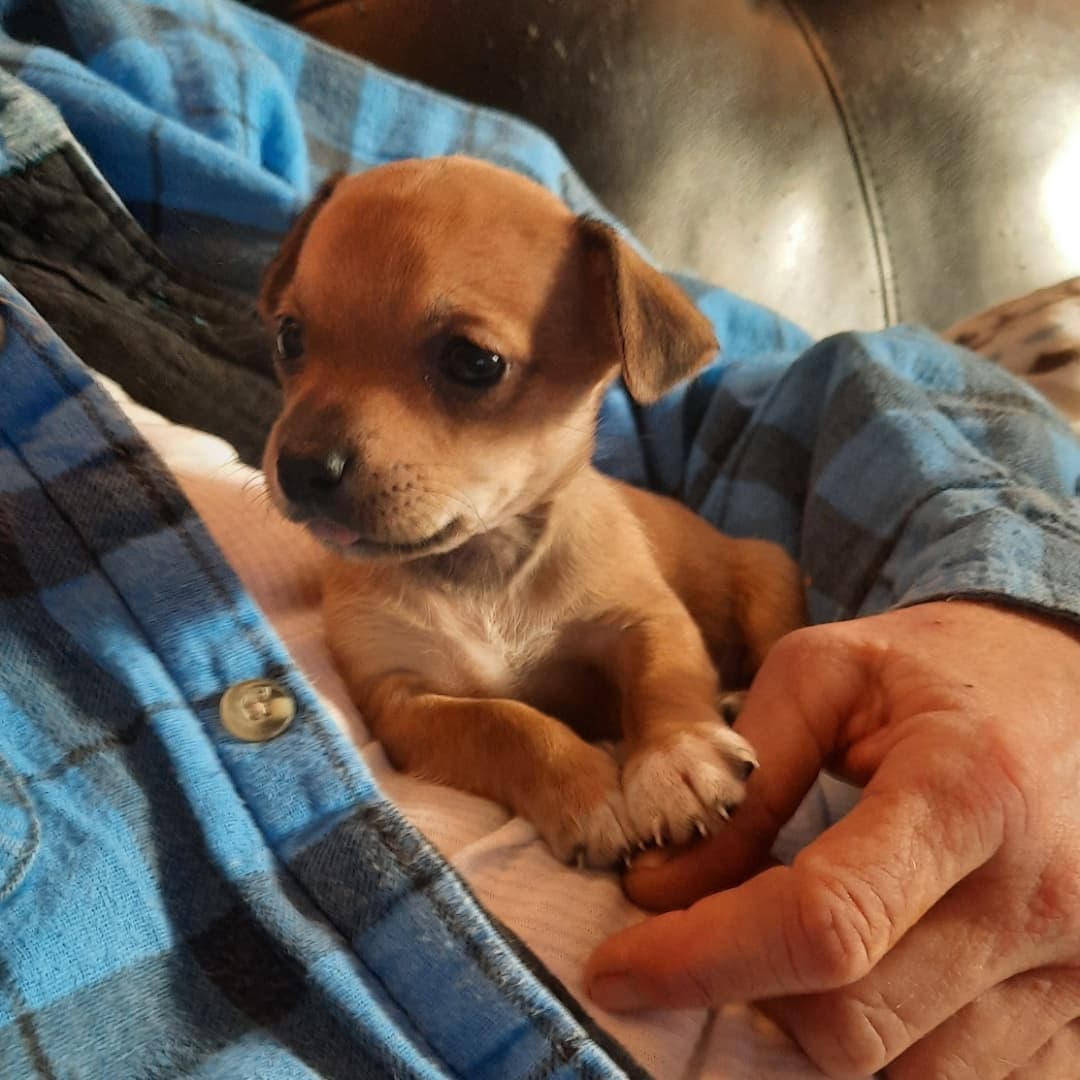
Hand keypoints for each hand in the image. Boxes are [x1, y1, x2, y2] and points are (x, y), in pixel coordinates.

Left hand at [586, 602, 1079, 1077]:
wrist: (1066, 682)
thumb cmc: (942, 667)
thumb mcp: (829, 673)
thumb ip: (745, 777)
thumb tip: (655, 887)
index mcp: (968, 792)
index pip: (822, 924)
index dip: (703, 958)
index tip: (619, 966)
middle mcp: (1039, 898)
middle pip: (855, 1022)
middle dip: (752, 990)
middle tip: (715, 930)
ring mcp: (1078, 969)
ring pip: (909, 1075)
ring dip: (820, 1027)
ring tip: (800, 943)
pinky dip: (896, 1054)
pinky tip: (868, 980)